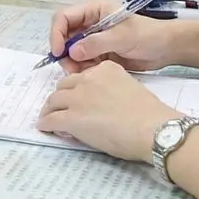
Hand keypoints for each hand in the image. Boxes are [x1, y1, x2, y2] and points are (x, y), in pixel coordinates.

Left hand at [37, 61, 181, 161]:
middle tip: (61, 108)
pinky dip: (46, 123)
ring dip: (50, 109)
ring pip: (54, 100)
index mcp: (105, 69)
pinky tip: (44, 127)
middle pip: (64, 85)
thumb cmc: (149, 115)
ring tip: (48, 117)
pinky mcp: (71, 117)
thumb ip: (111, 89)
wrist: (153, 130)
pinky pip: (51, 119)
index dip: (78, 88)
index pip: (83, 76)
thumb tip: (100, 104)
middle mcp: (88, 78)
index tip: (78, 98)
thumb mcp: (129, 89)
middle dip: (62, 96)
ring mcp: (78, 97)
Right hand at [49, 0, 174, 72]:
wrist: (167, 49)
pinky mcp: (100, 54)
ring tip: (82, 73)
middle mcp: (90, 24)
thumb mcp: (122, 37)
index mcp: (93, 11)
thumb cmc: (147, 35)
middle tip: (70, 68)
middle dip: (64, 51)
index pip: (64, 17)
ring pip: (72, 51)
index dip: (56, 33)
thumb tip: (71, 52)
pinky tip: (91, 74)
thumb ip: (95, 43)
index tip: (58, 52)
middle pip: (65, 35)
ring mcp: (95, 39)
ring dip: (73, 63)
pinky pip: (83, 61)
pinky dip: (83, 69)